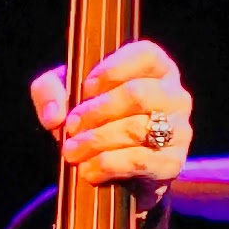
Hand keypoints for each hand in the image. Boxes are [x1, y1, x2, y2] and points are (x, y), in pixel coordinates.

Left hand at [30, 40, 192, 210]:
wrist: (116, 174)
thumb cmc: (95, 123)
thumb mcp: (67, 98)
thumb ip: (50, 92)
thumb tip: (53, 115)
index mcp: (157, 69)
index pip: (145, 55)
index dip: (113, 69)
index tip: (86, 87)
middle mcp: (175, 95)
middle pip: (137, 94)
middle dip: (96, 111)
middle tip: (71, 126)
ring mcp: (179, 130)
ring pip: (136, 129)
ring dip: (97, 140)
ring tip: (72, 151)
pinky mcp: (171, 163)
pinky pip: (139, 161)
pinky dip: (107, 165)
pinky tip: (88, 170)